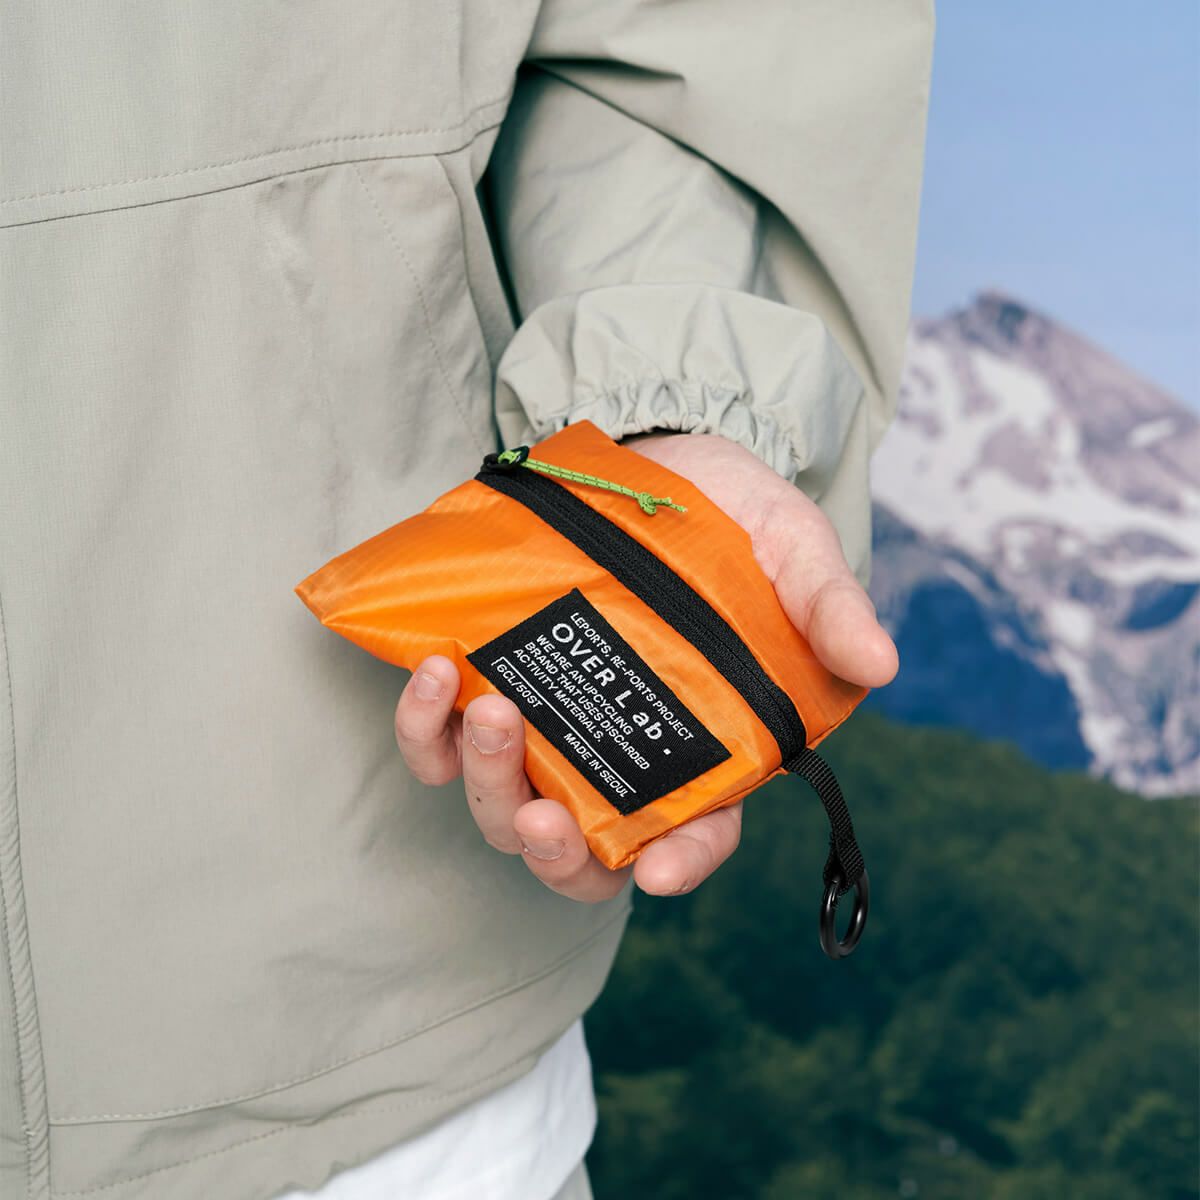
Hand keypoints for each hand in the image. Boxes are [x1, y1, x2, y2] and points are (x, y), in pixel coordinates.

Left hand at [393, 432, 896, 903]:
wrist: (660, 458)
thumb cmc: (736, 519)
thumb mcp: (795, 551)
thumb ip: (828, 605)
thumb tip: (878, 664)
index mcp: (704, 745)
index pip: (697, 833)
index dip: (681, 863)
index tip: (655, 869)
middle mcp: (619, 752)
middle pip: (583, 849)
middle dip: (555, 853)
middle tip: (543, 814)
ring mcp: (550, 724)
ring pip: (502, 806)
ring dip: (487, 780)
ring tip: (493, 710)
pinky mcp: (493, 678)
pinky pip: (440, 740)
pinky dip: (426, 727)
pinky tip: (431, 671)